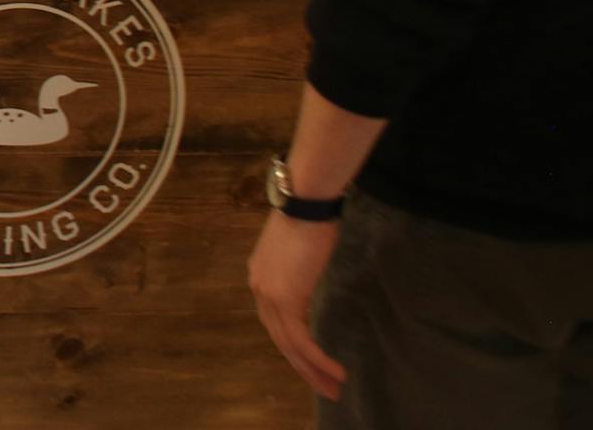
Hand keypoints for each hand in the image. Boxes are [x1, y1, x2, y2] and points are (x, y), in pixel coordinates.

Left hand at [248, 211, 347, 400]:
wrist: (306, 203)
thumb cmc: (310, 218)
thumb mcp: (301, 250)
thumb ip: (299, 270)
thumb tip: (310, 276)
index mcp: (261, 277)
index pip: (276, 321)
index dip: (295, 345)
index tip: (315, 363)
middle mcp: (258, 289)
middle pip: (280, 338)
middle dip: (303, 366)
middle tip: (326, 388)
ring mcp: (268, 295)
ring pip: (290, 345)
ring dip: (312, 370)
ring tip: (333, 389)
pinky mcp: (284, 300)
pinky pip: (300, 340)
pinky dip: (317, 358)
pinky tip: (334, 371)